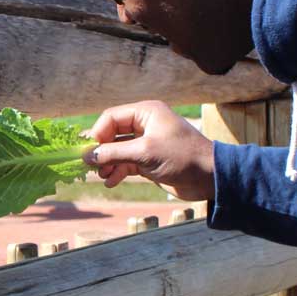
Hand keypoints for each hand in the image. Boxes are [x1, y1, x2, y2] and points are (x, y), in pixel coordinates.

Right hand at [81, 100, 215, 200]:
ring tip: (104, 176)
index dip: (98, 134)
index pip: (112, 118)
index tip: (88, 152)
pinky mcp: (149, 161)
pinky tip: (112, 182)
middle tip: (92, 167)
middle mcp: (145, 125)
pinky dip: (118, 172)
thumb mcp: (144, 153)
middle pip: (112, 134)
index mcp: (146, 113)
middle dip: (102, 151)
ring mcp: (147, 144)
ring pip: (118, 151)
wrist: (209, 177)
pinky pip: (126, 163)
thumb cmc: (181, 157)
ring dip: (108, 163)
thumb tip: (87, 156)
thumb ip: (114, 153)